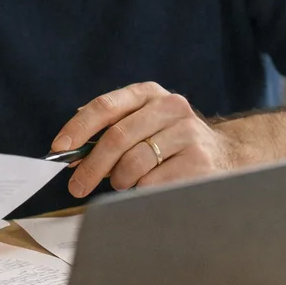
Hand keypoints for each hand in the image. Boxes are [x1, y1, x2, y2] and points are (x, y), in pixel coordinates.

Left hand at [50, 82, 240, 197]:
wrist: (226, 155)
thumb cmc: (171, 143)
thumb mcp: (143, 124)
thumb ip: (109, 131)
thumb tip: (70, 152)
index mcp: (149, 93)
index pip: (105, 106)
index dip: (78, 128)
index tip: (59, 149)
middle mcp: (170, 107)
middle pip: (117, 137)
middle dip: (91, 166)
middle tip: (76, 186)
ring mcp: (188, 132)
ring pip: (133, 163)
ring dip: (119, 180)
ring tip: (123, 183)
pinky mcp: (199, 160)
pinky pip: (152, 182)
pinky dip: (140, 190)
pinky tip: (147, 187)